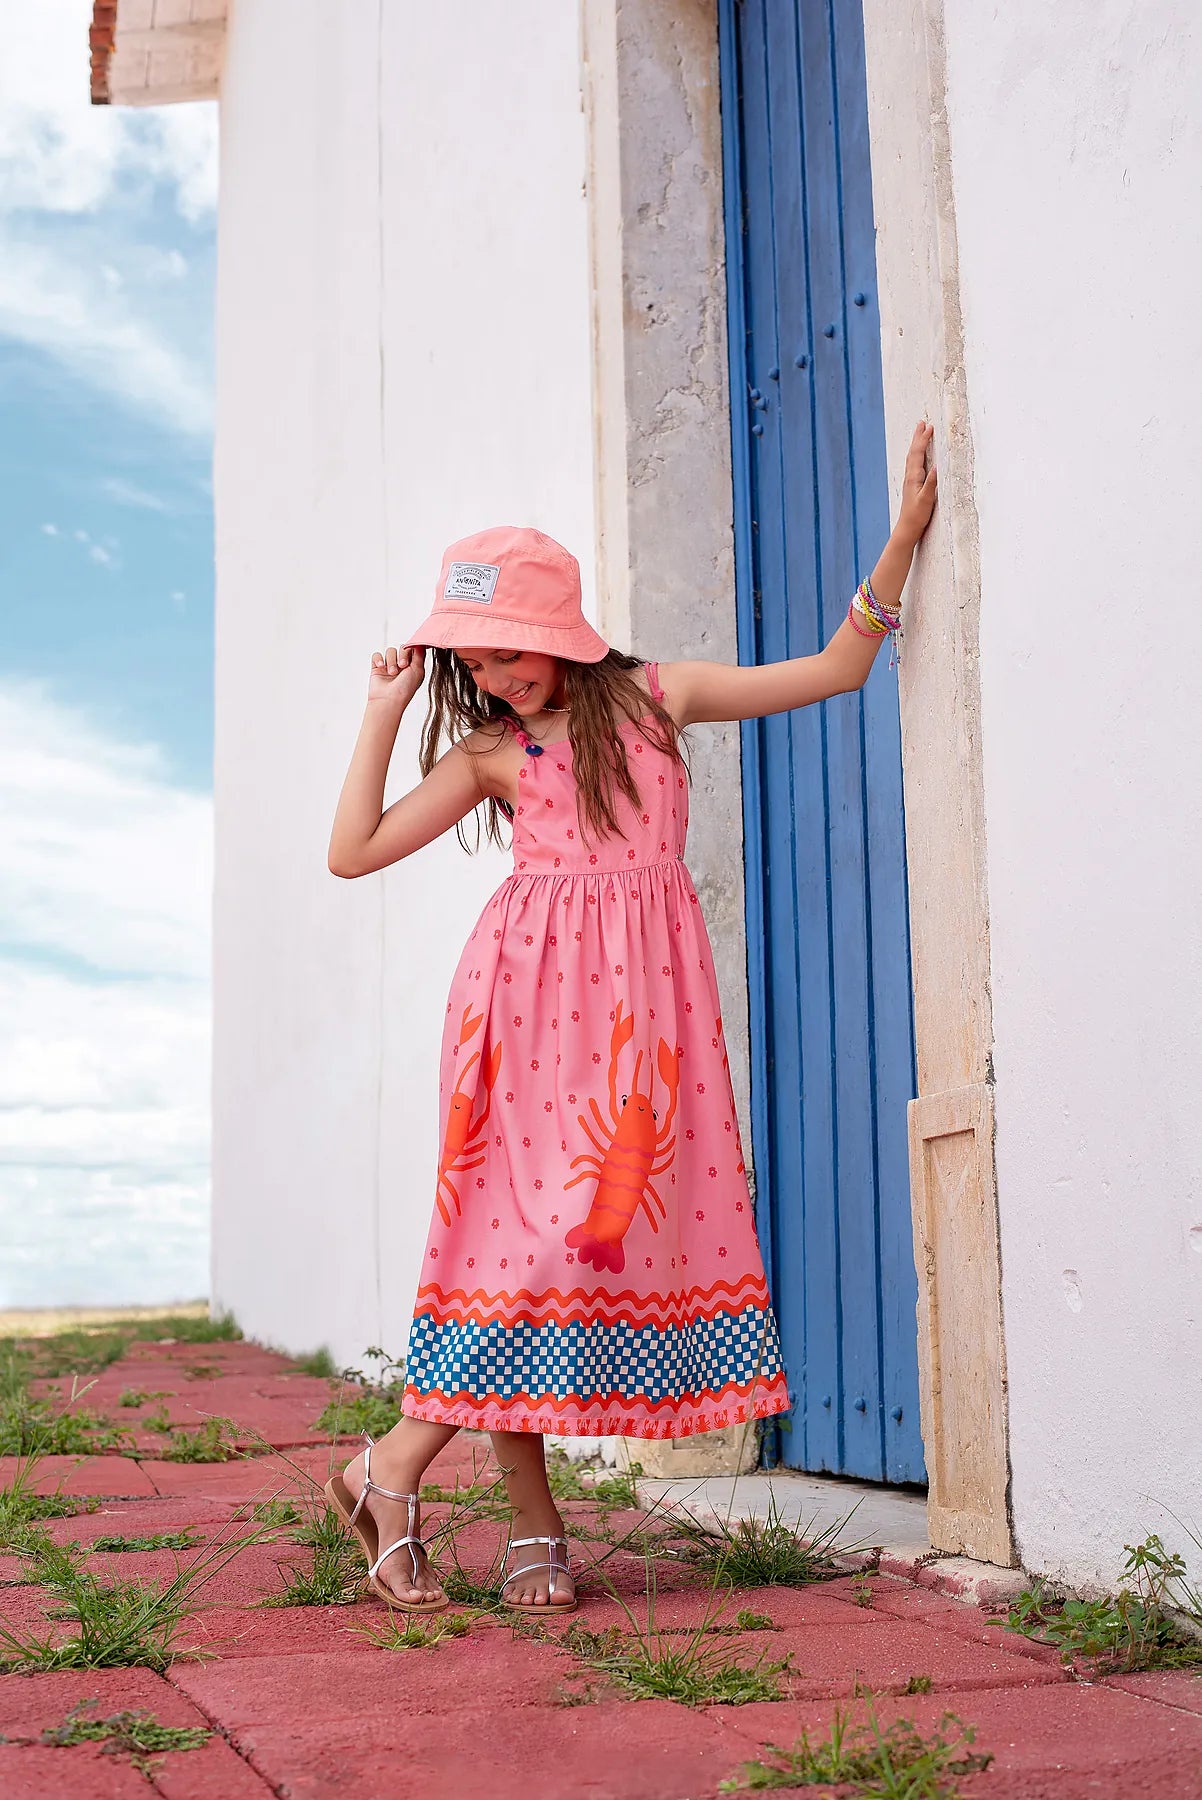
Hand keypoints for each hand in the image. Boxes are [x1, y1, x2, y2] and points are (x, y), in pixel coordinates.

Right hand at [368, 645, 424, 710]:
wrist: (389, 701)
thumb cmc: (405, 689)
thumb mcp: (418, 670)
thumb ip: (419, 654)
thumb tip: (420, 641)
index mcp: (413, 666)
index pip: (412, 649)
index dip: (411, 650)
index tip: (411, 655)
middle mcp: (401, 665)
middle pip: (401, 648)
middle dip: (402, 655)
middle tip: (402, 666)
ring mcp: (389, 666)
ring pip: (390, 651)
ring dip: (391, 661)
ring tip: (392, 673)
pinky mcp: (377, 668)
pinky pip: (376, 655)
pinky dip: (378, 659)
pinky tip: (381, 667)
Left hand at [896, 421, 937, 547]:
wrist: (907, 529)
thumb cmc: (917, 516)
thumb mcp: (926, 499)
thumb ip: (932, 482)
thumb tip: (938, 466)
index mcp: (913, 477)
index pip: (918, 453)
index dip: (923, 439)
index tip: (929, 427)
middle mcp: (910, 477)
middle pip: (913, 452)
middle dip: (918, 437)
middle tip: (921, 423)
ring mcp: (910, 481)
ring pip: (912, 457)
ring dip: (916, 444)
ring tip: (920, 434)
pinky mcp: (912, 486)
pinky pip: (914, 465)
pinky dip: (917, 455)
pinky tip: (919, 456)